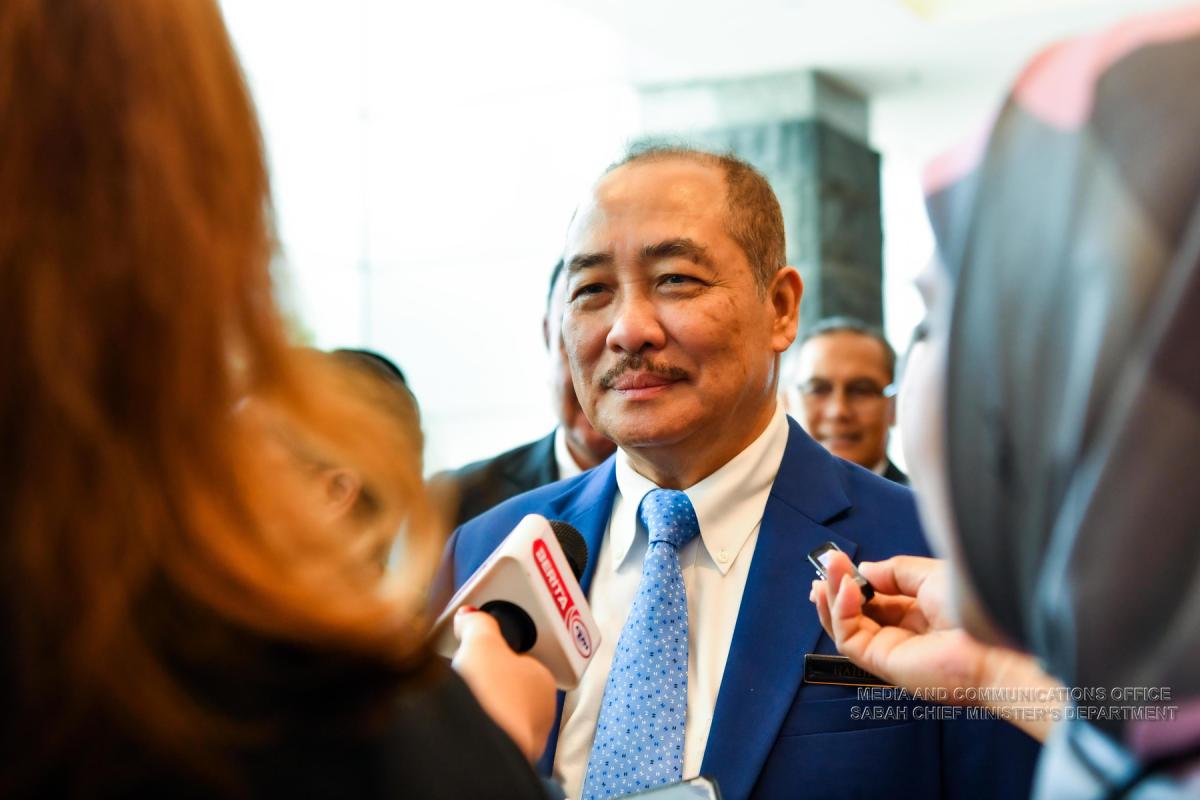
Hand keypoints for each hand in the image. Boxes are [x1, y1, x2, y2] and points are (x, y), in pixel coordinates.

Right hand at [451, 607, 556, 761]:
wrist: (480, 748)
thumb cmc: (494, 697)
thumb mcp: (481, 643)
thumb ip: (477, 624)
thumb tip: (469, 615)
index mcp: (545, 678)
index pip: (524, 657)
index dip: (500, 649)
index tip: (481, 646)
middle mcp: (542, 710)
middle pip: (511, 684)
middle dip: (488, 678)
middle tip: (467, 670)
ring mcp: (526, 736)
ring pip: (502, 711)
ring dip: (483, 702)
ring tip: (464, 695)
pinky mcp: (506, 756)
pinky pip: (491, 732)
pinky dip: (478, 724)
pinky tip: (465, 719)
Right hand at [810, 554, 1060, 740]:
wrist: (995, 645)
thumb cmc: (976, 610)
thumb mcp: (929, 575)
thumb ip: (893, 572)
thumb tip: (863, 571)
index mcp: (919, 614)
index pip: (876, 599)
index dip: (855, 582)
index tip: (840, 562)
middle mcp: (904, 634)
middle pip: (856, 613)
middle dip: (836, 587)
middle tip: (826, 563)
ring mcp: (892, 650)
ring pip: (846, 626)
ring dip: (832, 597)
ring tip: (829, 571)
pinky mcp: (883, 664)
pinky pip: (849, 638)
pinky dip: (840, 613)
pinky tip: (845, 589)